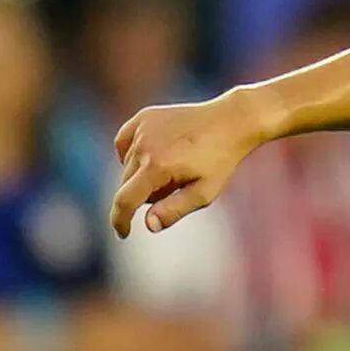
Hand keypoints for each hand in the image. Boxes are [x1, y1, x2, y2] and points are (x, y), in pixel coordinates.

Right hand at [110, 89, 264, 237]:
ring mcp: (142, 128)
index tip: (123, 233)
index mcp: (157, 167)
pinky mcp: (144, 117)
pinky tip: (152, 156)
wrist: (230, 122)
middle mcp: (144, 145)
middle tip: (174, 189)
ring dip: (140, 174)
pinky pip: (124, 143)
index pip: (125, 200)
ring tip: (172, 169)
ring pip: (126, 165)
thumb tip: (148, 225)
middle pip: (126, 184)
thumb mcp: (204, 193)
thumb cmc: (220, 160)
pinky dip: (132, 154)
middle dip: (143, 195)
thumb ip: (174, 210)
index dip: (120, 220)